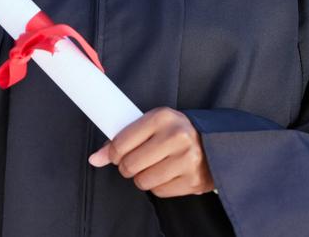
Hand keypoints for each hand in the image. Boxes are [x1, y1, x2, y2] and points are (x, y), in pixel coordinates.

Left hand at [87, 107, 214, 197]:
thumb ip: (121, 140)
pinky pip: (159, 191)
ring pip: (143, 181)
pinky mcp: (194, 180)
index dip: (113, 154)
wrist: (214, 142)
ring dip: (143, 177)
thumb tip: (95, 159)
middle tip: (138, 161)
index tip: (117, 154)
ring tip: (154, 166)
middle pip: (130, 165)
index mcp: (162, 117)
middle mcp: (177, 136)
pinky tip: (168, 173)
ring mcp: (187, 159)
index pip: (120, 144)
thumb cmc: (175, 132)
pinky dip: (158, 186)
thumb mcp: (151, 125)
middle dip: (128, 167)